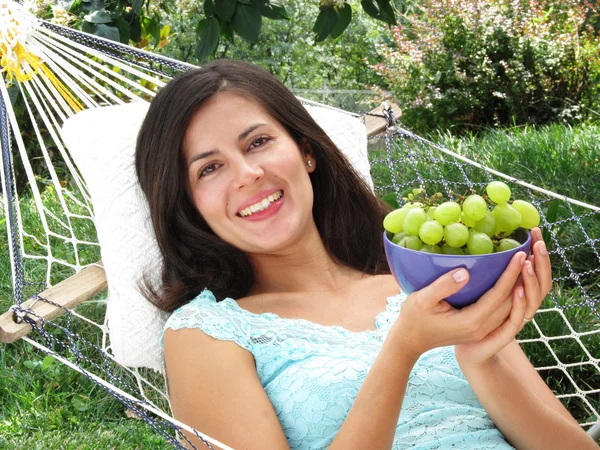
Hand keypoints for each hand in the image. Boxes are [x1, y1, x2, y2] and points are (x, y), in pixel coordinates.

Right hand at [391, 247, 525, 358]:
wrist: (410, 340)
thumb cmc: (413, 317)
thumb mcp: (422, 299)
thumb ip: (443, 286)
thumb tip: (465, 271)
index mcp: (470, 321)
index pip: (498, 295)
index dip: (511, 274)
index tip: (520, 255)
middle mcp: (481, 329)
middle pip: (510, 303)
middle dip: (522, 279)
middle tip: (530, 256)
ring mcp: (481, 331)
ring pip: (509, 310)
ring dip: (520, 289)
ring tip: (526, 267)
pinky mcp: (479, 330)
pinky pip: (502, 313)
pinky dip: (512, 298)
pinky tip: (513, 284)